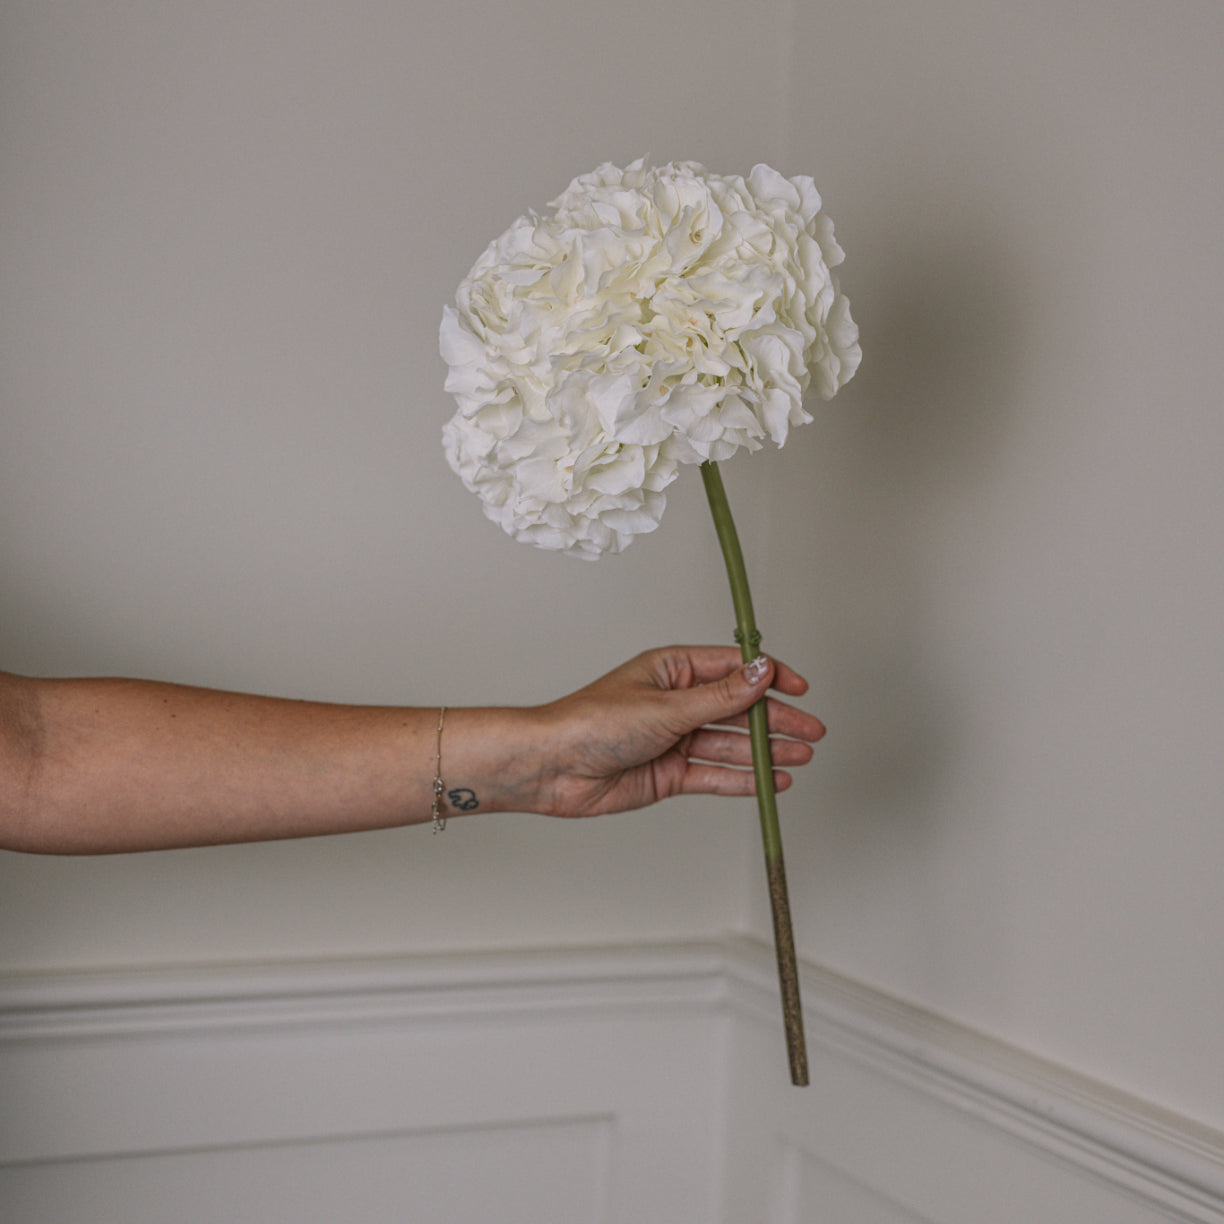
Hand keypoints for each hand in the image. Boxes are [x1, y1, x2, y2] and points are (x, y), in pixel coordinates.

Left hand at [533, 645, 825, 816]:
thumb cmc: (592, 722)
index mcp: (672, 670)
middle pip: (738, 709)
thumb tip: (761, 674)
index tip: (798, 687)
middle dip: (777, 719)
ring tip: (802, 756)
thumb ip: (720, 697)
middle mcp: (676, 702)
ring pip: (731, 744)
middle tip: (812, 730)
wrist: (554, 767)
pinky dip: (745, 778)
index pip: (732, 669)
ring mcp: (674, 739)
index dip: (768, 677)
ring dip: (767, 751)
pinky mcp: (670, 773)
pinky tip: (772, 779)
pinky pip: (715, 774)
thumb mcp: (666, 706)